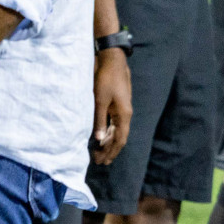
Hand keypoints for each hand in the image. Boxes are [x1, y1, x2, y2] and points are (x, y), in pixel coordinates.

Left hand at [90, 48, 132, 163]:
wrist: (113, 62)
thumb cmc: (106, 79)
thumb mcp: (100, 100)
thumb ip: (99, 119)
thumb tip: (98, 138)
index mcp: (123, 116)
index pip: (119, 140)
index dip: (111, 152)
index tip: (102, 162)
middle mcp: (125, 115)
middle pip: (119, 138)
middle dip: (110, 150)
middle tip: (99, 162)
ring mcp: (122, 110)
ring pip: (116, 131)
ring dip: (108, 142)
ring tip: (99, 152)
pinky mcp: (117, 105)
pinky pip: (114, 123)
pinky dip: (107, 132)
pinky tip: (101, 136)